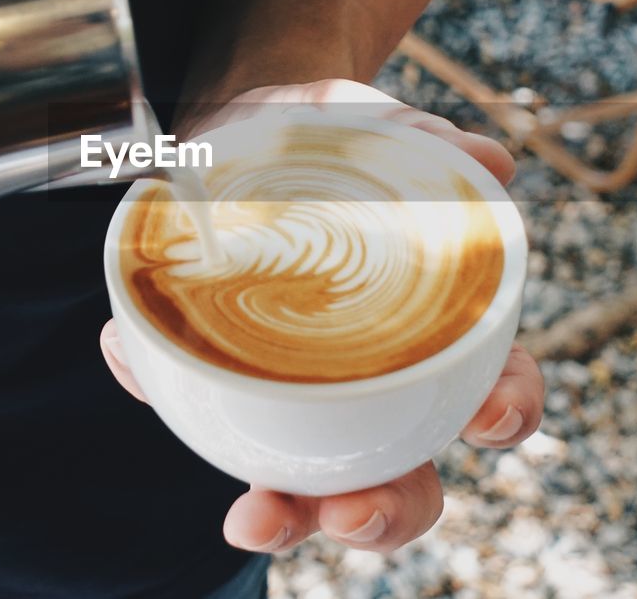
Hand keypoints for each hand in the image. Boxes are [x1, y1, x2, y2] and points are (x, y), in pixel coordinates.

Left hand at [100, 79, 542, 553]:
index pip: (491, 390)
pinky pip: (189, 393)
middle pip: (404, 475)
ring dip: (287, 513)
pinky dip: (158, 381)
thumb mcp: (370, 122)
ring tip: (254, 518)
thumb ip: (424, 138)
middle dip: (385, 512)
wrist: (246, 119)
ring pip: (306, 481)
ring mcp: (291, 388)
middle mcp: (370, 381)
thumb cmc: (328, 139)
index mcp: (429, 330)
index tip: (487, 415)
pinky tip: (132, 356)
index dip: (504, 413)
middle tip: (349, 510)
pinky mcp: (213, 365)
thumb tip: (492, 164)